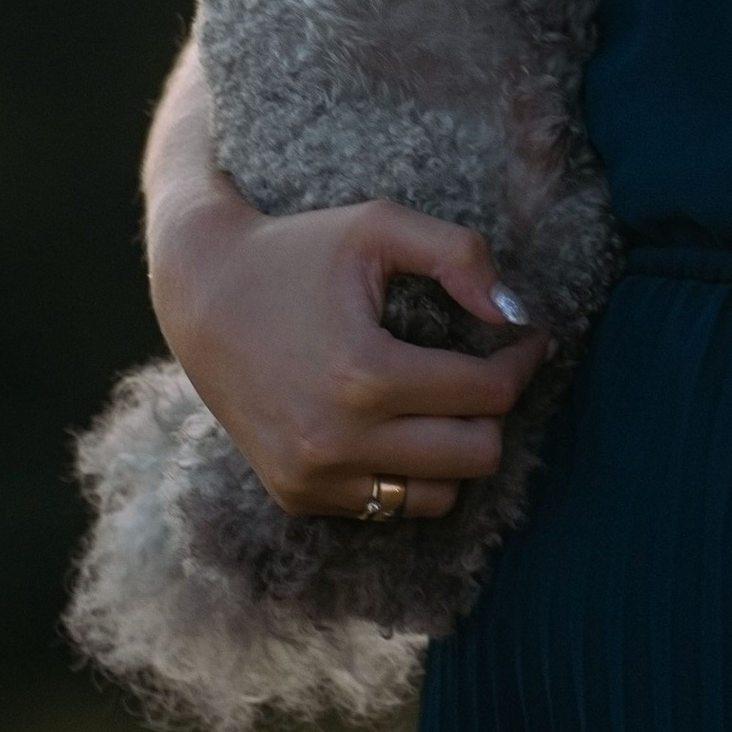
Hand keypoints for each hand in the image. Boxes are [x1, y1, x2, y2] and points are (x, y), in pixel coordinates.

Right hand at [151, 183, 546, 523]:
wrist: (202, 294)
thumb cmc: (298, 251)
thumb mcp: (378, 225)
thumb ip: (458, 255)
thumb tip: (514, 313)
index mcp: (363, 374)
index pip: (487, 394)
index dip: (523, 360)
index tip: (529, 336)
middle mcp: (337, 441)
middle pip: (476, 455)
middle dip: (497, 410)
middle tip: (492, 369)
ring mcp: (313, 478)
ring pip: (438, 496)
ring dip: (457, 449)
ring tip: (449, 400)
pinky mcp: (298, 495)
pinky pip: (388, 506)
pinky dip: (409, 471)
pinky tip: (401, 421)